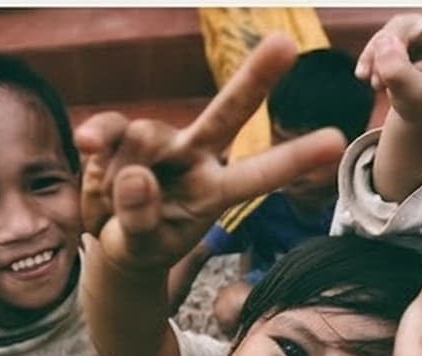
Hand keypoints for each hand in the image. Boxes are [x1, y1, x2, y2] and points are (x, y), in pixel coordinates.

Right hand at [74, 34, 345, 271]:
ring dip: (119, 175)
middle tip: (286, 42)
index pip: (258, 174)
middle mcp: (195, 158)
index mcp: (215, 191)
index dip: (293, 158)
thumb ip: (140, 219)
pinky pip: (109, 129)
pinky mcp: (123, 135)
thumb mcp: (140, 247)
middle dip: (254, 79)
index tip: (336, 140)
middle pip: (226, 113)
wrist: (110, 242)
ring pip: (143, 137)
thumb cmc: (140, 245)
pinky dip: (97, 139)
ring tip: (112, 205)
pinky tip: (86, 147)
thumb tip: (137, 174)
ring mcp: (161, 142)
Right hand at [355, 8, 421, 123]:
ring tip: (373, 84)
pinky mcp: (411, 27)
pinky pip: (386, 32)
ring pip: (398, 25)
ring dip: (378, 54)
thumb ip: (399, 75)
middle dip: (394, 49)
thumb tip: (383, 45)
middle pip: (421, 21)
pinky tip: (367, 76)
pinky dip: (372, 53)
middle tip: (378, 83)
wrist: (412, 112)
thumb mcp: (411, 99)